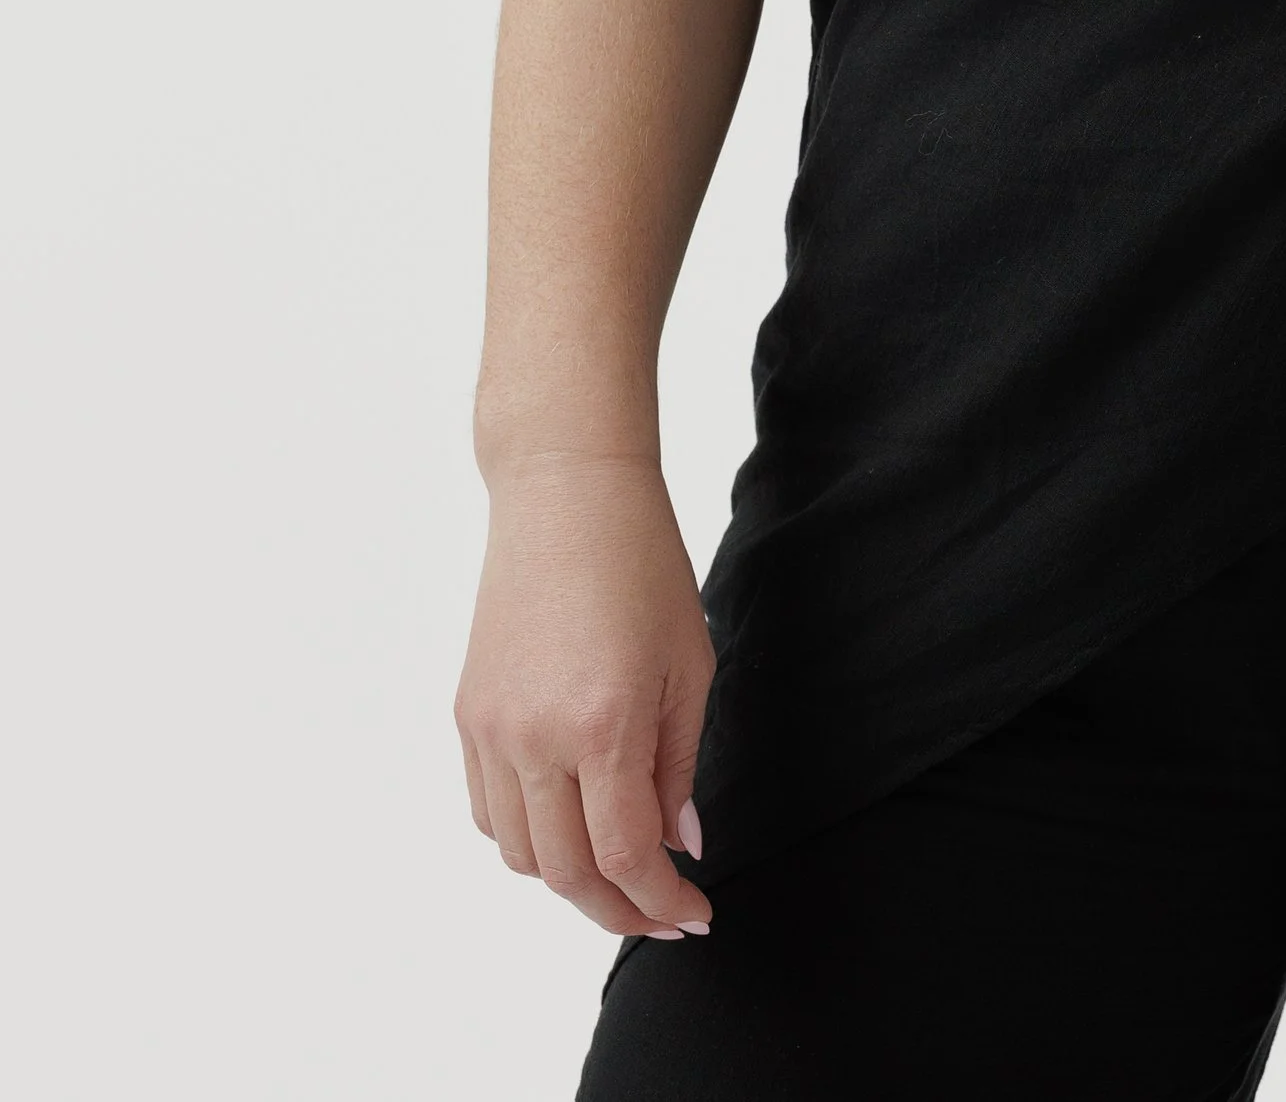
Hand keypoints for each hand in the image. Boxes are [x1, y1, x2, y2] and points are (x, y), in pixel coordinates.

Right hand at [455, 455, 716, 938]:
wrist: (567, 493)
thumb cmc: (643, 564)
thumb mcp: (690, 665)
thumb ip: (679, 766)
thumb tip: (679, 845)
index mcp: (602, 724)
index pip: (625, 855)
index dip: (661, 901)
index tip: (694, 916)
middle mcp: (535, 737)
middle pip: (567, 874)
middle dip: (618, 909)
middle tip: (661, 913)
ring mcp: (491, 729)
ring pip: (520, 855)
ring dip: (570, 880)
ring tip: (619, 869)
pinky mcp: (467, 714)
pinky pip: (488, 811)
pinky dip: (526, 839)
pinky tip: (568, 823)